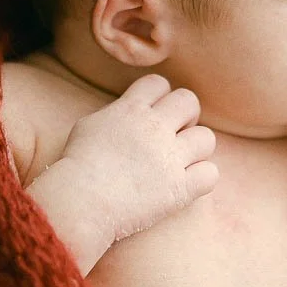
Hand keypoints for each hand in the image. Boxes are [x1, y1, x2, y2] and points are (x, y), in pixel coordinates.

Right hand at [53, 73, 218, 241]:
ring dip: (196, 149)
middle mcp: (154, 128)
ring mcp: (169, 158)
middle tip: (174, 136)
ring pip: (207, 138)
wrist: (78, 203)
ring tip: (180, 162)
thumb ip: (116, 114)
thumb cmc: (76, 167)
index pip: (158, 83)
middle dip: (186, 116)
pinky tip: (186, 185)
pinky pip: (210, 174)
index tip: (153, 114)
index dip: (159, 97)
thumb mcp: (89, 126)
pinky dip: (202, 178)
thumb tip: (130, 111)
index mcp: (130, 109)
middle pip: (189, 102)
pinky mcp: (179, 188)